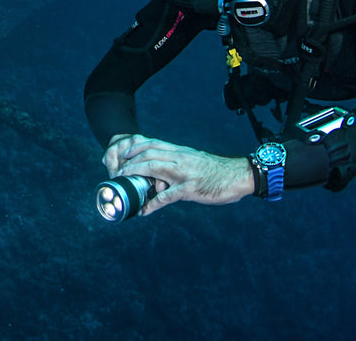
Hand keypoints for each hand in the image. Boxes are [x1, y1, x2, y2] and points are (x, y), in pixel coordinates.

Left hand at [102, 135, 254, 216]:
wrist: (238, 175)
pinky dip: (153, 203)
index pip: (151, 143)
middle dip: (129, 161)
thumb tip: (162, 170)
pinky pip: (167, 196)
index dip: (134, 147)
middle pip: (148, 154)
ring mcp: (184, 173)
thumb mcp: (193, 159)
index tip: (121, 154)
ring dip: (135, 175)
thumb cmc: (215, 170)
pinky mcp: (190, 189)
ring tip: (123, 183)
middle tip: (117, 171)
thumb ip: (177, 161)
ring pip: (153, 168)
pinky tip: (144, 210)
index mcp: (179, 151)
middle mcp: (179, 158)